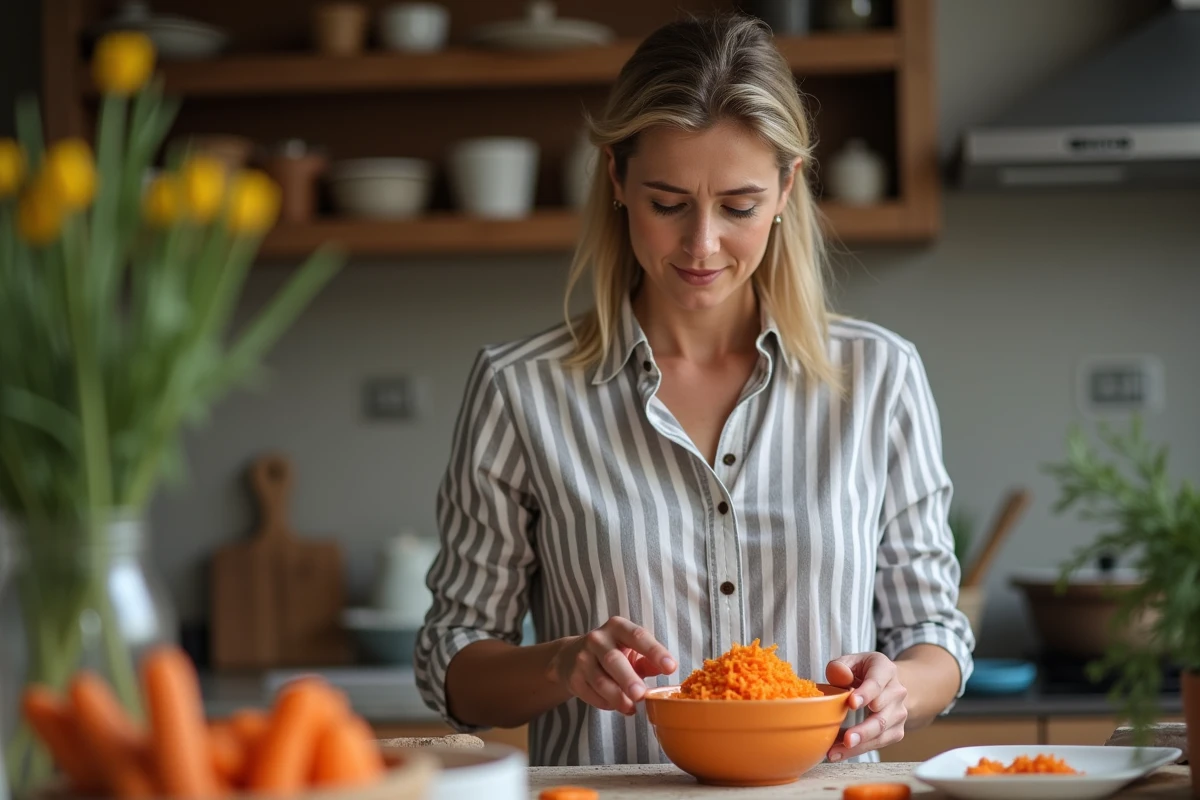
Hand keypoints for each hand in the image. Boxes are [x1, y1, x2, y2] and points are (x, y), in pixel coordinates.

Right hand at [546, 616, 676, 715]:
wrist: (570, 657)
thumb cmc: (611, 652)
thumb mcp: (631, 649)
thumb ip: (648, 659)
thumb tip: (665, 668)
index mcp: (617, 627)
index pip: (638, 636)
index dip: (655, 652)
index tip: (671, 667)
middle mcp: (597, 639)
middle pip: (613, 659)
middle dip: (628, 679)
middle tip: (641, 694)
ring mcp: (582, 658)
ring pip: (601, 681)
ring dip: (617, 697)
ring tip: (631, 708)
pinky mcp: (573, 677)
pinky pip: (591, 694)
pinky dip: (606, 703)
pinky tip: (617, 706)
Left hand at [825, 652, 908, 760]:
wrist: (887, 683)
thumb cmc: (864, 672)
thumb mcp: (851, 662)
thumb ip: (840, 667)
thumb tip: (839, 676)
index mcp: (885, 670)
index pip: (877, 683)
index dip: (865, 694)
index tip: (851, 703)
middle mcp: (897, 693)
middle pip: (881, 715)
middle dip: (864, 730)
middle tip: (847, 739)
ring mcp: (898, 714)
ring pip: (880, 733)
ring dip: (859, 745)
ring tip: (836, 751)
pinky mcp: (896, 731)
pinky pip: (878, 743)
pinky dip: (859, 749)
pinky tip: (840, 752)